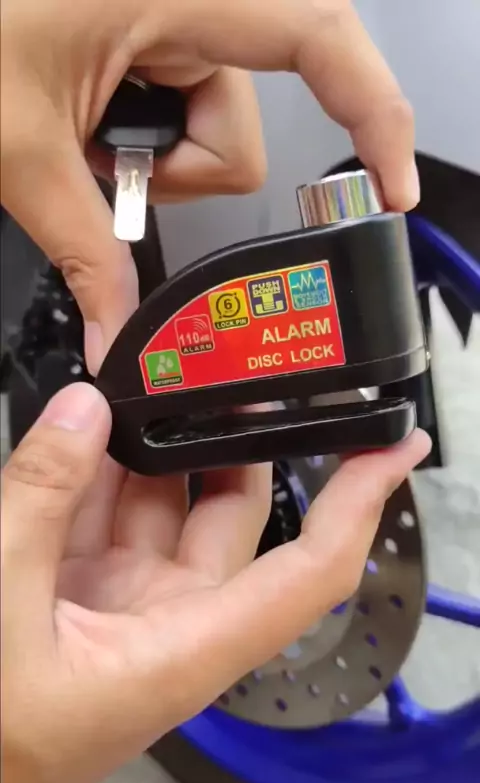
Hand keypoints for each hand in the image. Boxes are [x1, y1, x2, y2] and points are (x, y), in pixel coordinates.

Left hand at [1, 0, 418, 374]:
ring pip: (215, 136)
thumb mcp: (25, 148)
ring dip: (155, 157)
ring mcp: (185, 16)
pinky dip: (150, 135)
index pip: (321, 41)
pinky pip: (190, 111)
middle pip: (242, 137)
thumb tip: (117, 334)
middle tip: (100, 156)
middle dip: (177, 175)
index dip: (376, 116)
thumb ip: (83, 250)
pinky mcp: (169, 31)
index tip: (394, 191)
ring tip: (81, 128)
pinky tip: (93, 113)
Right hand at [1, 382, 430, 782]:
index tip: (395, 447)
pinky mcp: (78, 588)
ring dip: (153, 439)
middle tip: (218, 363)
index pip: (308, 570)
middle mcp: (170, 621)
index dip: (359, 505)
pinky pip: (102, 509)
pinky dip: (96, 464)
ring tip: (142, 369)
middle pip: (233, 511)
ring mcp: (122, 601)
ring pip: (163, 500)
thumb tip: (81, 410)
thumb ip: (40, 501)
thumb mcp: (1, 613)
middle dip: (231, 433)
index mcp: (185, 650)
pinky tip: (88, 417)